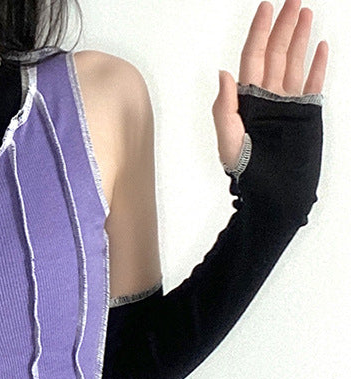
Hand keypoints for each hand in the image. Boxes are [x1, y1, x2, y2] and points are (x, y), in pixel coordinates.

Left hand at [212, 0, 328, 171]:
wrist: (275, 195)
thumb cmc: (247, 174)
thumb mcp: (229, 143)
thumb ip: (224, 109)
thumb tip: (223, 74)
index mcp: (248, 101)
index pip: (253, 58)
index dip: (258, 32)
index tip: (266, 8)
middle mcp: (268, 98)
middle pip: (275, 54)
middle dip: (283, 25)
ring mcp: (287, 104)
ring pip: (294, 62)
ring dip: (300, 37)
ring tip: (306, 13)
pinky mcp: (305, 113)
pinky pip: (312, 83)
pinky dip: (318, 64)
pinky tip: (320, 45)